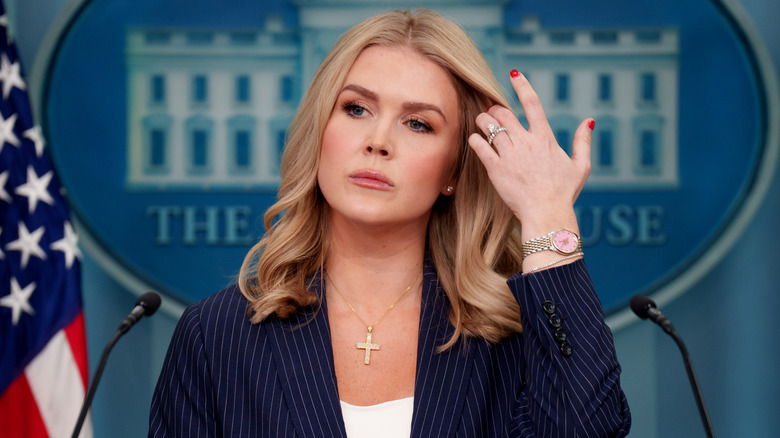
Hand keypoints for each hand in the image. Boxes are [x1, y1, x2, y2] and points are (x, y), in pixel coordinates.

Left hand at [467, 70, 592, 240]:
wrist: (546, 213)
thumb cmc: (564, 192)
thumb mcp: (581, 166)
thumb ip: (583, 142)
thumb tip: (589, 121)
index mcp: (545, 138)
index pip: (532, 103)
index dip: (523, 85)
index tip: (515, 73)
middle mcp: (526, 142)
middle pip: (504, 113)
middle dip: (495, 109)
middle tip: (492, 113)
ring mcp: (510, 154)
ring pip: (489, 127)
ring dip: (482, 121)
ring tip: (481, 122)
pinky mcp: (495, 168)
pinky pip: (480, 146)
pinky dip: (475, 139)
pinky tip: (474, 139)